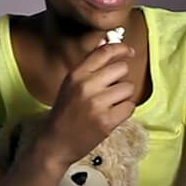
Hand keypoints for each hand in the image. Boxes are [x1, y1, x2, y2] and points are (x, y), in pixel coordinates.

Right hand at [40, 43, 135, 166]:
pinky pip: (130, 106)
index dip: (121, 49)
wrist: (55, 142)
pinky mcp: (107, 121)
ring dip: (123, 95)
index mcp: (76, 75)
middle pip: (121, 68)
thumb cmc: (64, 112)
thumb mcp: (71, 85)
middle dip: (120, 78)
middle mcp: (86, 86)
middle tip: (111, 88)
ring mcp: (97, 104)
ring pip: (128, 87)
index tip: (129, 51)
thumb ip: (89, 66)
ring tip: (110, 103)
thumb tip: (107, 43)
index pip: (104, 53)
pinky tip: (113, 114)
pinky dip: (124, 110)